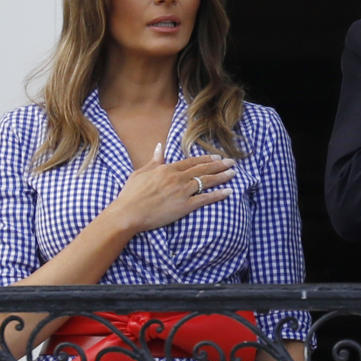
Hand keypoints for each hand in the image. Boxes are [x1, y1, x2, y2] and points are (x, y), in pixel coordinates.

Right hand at [107, 143, 234, 233]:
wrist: (127, 213)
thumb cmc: (130, 195)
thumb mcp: (140, 173)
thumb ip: (154, 160)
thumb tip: (159, 146)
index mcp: (167, 169)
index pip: (191, 161)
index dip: (206, 158)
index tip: (217, 156)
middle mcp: (177, 178)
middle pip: (203, 169)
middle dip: (219, 164)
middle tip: (232, 162)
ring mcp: (182, 191)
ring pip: (206, 181)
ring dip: (222, 176)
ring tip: (233, 173)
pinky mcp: (184, 206)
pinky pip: (205, 199)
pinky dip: (218, 195)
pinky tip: (229, 192)